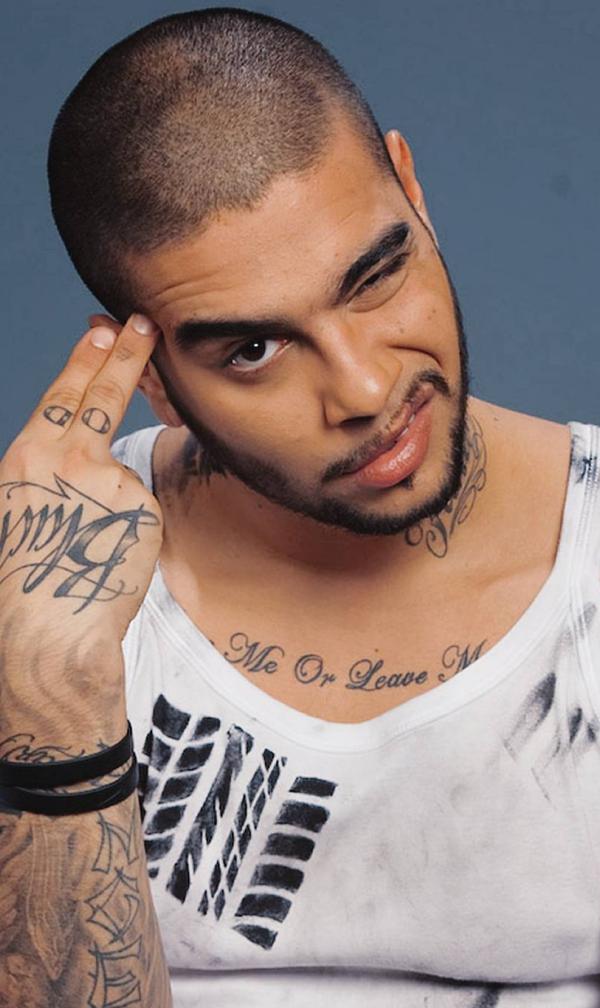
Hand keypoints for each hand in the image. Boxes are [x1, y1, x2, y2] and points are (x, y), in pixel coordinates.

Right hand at [0, 314, 163, 693]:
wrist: (52, 630)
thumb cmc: (28, 581)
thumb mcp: (19, 512)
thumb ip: (46, 475)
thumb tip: (75, 454)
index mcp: (28, 459)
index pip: (64, 396)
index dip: (86, 361)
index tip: (103, 332)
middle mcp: (67, 459)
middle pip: (103, 395)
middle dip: (125, 354)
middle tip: (143, 324)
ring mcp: (108, 480)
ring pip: (121, 476)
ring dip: (112, 503)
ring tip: (88, 544)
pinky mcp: (141, 507)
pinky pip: (138, 510)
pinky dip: (128, 528)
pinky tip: (108, 556)